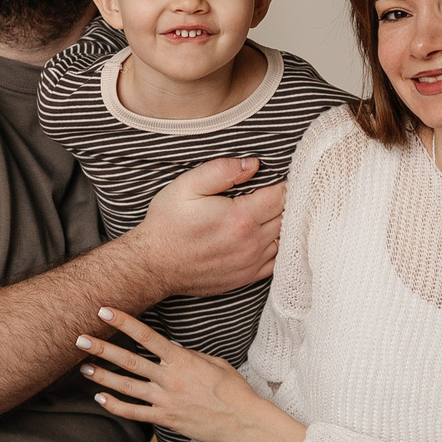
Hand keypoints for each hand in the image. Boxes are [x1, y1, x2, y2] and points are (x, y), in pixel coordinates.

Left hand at [77, 308, 306, 441]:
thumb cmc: (233, 390)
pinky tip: (101, 398)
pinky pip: (135, 413)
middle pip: (129, 360)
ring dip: (103, 377)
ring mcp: (166, 400)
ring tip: (84, 368)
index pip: (146, 336)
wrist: (244, 422)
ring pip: (126, 386)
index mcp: (182, 359)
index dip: (124, 322)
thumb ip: (188, 355)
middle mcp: (169, 378)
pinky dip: (116, 406)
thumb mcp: (213, 362)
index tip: (104, 311)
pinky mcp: (166, 419)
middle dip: (102, 349)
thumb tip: (170, 350)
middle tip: (79, 339)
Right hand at [122, 157, 284, 299]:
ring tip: (276, 209)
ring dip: (285, 222)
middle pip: (287, 216)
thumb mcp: (187, 186)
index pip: (282, 195)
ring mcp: (251, 263)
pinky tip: (271, 235)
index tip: (282, 173)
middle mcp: (251, 243)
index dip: (285, 181)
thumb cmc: (168, 224)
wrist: (154, 264)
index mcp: (241, 218)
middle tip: (281, 188)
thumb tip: (253, 164)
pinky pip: (277, 260)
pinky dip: (279, 245)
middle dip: (287, 200)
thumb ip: (222, 170)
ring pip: (285, 238)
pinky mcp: (246, 277)